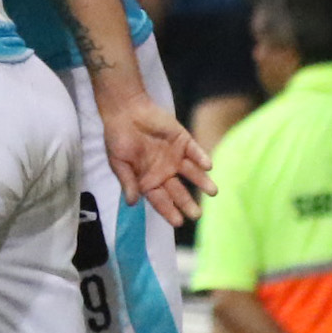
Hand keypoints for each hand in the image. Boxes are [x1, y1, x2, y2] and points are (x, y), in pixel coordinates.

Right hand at [101, 91, 212, 226]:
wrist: (125, 110)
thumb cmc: (118, 137)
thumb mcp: (118, 162)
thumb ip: (127, 182)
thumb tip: (132, 203)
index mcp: (148, 180)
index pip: (160, 200)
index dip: (169, 211)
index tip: (178, 222)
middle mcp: (164, 172)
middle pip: (179, 191)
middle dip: (188, 203)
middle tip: (198, 215)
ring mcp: (175, 157)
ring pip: (192, 173)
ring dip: (202, 182)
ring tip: (213, 192)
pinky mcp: (183, 141)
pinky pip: (195, 152)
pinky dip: (201, 158)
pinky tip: (207, 166)